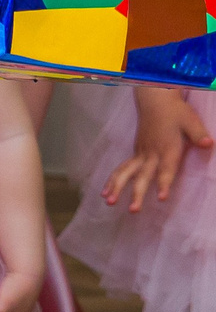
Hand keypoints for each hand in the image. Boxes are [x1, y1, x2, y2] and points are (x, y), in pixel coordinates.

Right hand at [106, 87, 210, 209]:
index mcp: (167, 149)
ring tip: (108, 201)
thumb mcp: (191, 121)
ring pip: (126, 173)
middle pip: (142, 177)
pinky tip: (106, 191)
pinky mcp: (137, 152)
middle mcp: (151, 154)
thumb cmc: (176, 112)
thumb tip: (208, 144)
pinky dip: (113, 180)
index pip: (166, 170)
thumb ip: (198, 134)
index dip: (164, 184)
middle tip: (133, 210)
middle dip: (136, 194)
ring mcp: (141, 153)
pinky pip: (123, 168)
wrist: (156, 100)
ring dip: (116, 187)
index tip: (161, 198)